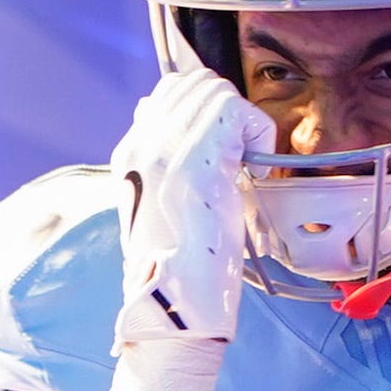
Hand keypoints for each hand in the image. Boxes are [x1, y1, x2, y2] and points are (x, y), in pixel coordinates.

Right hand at [110, 67, 272, 350]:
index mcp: (132, 153)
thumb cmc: (183, 266)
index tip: (227, 152)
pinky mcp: (193, 163)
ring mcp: (164, 151)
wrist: (178, 308)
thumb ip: (168, 160)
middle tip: (240, 159)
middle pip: (197, 82)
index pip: (172, 91)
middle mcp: (142, 145)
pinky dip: (258, 136)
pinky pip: (238, 111)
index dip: (210, 111)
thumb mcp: (168, 204)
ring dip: (243, 123)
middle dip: (229, 112)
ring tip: (244, 167)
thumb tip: (166, 117)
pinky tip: (253, 174)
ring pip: (216, 90)